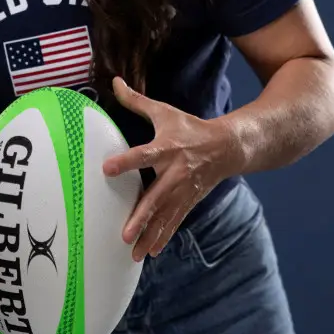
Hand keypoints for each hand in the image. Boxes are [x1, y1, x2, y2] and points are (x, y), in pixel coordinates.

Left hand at [102, 76, 239, 260]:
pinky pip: (174, 222)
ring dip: (149, 235)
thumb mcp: (165, 112)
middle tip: (124, 233)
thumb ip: (136, 101)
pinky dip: (162, 237)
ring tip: (133, 252)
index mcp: (167, 148)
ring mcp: (183, 191)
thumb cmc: (190, 128)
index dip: (125, 161)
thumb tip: (114, 80)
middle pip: (156, 197)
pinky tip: (149, 252)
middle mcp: (176, 173)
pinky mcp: (188, 202)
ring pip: (164, 216)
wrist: (227, 148)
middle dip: (141, 216)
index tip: (106, 169)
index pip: (143, 155)